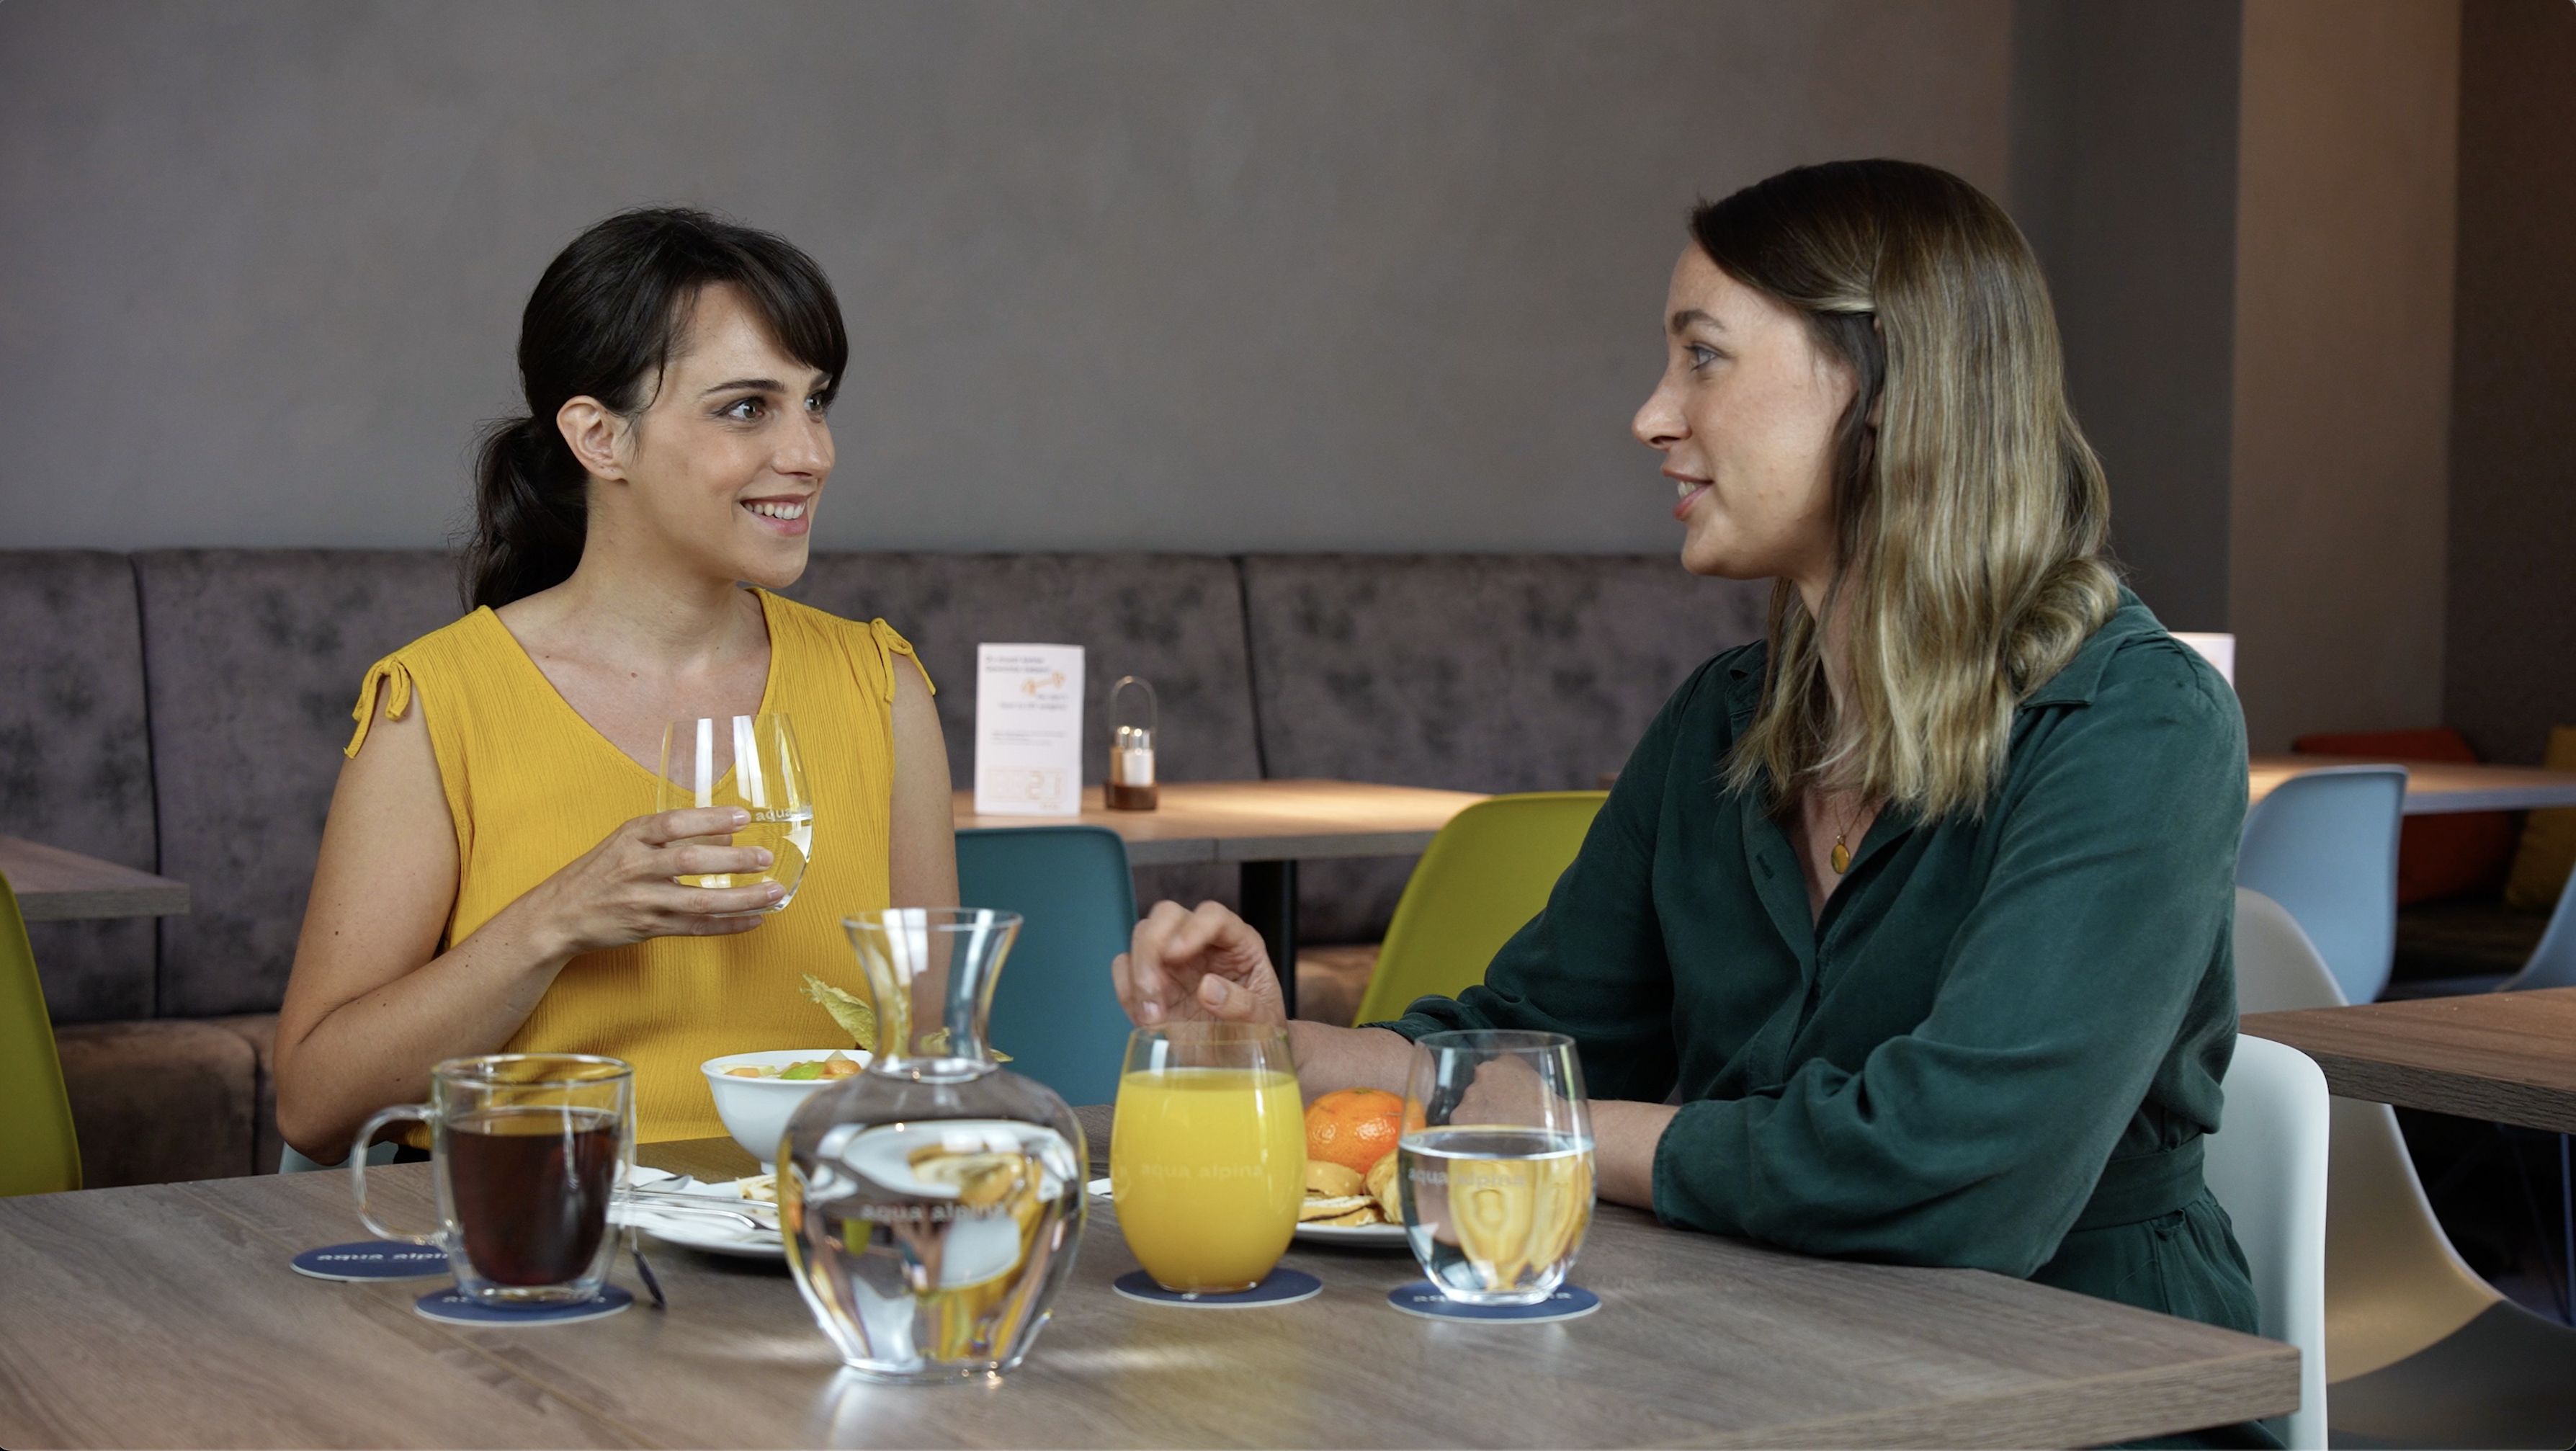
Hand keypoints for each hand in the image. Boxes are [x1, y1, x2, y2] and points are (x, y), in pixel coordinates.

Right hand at [525, 807, 780, 958]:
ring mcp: (642, 900)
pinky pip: (696, 928)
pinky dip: (728, 925)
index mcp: (631, 837)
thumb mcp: (628, 843)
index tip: (743, 818)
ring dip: (741, 898)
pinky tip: (754, 919)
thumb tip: (727, 837)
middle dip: (733, 861)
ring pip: (699, 901)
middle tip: (766, 857)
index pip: (673, 823)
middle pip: (690, 861)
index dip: (709, 819)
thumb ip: (673, 838)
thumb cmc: (598, 874)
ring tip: (773, 892)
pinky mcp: (648, 928)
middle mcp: (636, 866)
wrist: (557, 915)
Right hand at [1113, 900, 1287, 1026]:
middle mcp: (1202, 943)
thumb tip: (1208, 987)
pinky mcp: (1150, 980)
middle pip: (1167, 915)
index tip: (1177, 954)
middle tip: (1155, 990)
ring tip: (1153, 1017)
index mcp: (1238, 943)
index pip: (1213, 916)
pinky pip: (1124, 967)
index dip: (1193, 928)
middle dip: (1152, 946)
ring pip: (1142, 936)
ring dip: (1138, 973)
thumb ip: (1243, 1005)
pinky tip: (1145, 1019)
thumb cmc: (1256, 1034)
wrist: (1237, 1063)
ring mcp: (1173, 960)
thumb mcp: (1264, 1024)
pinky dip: (1127, 990)